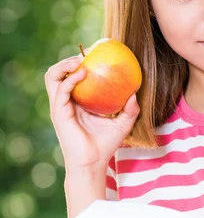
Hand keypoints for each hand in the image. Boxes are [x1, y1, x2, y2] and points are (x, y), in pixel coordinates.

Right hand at [44, 54, 140, 169]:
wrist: (93, 163)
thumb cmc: (105, 145)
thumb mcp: (123, 124)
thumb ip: (130, 109)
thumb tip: (136, 94)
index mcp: (78, 102)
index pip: (73, 76)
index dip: (80, 63)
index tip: (97, 54)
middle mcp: (66, 101)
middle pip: (58, 72)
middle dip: (70, 59)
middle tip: (88, 54)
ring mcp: (60, 106)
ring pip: (52, 76)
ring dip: (65, 64)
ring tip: (80, 60)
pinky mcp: (59, 112)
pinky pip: (61, 89)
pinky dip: (70, 78)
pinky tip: (83, 73)